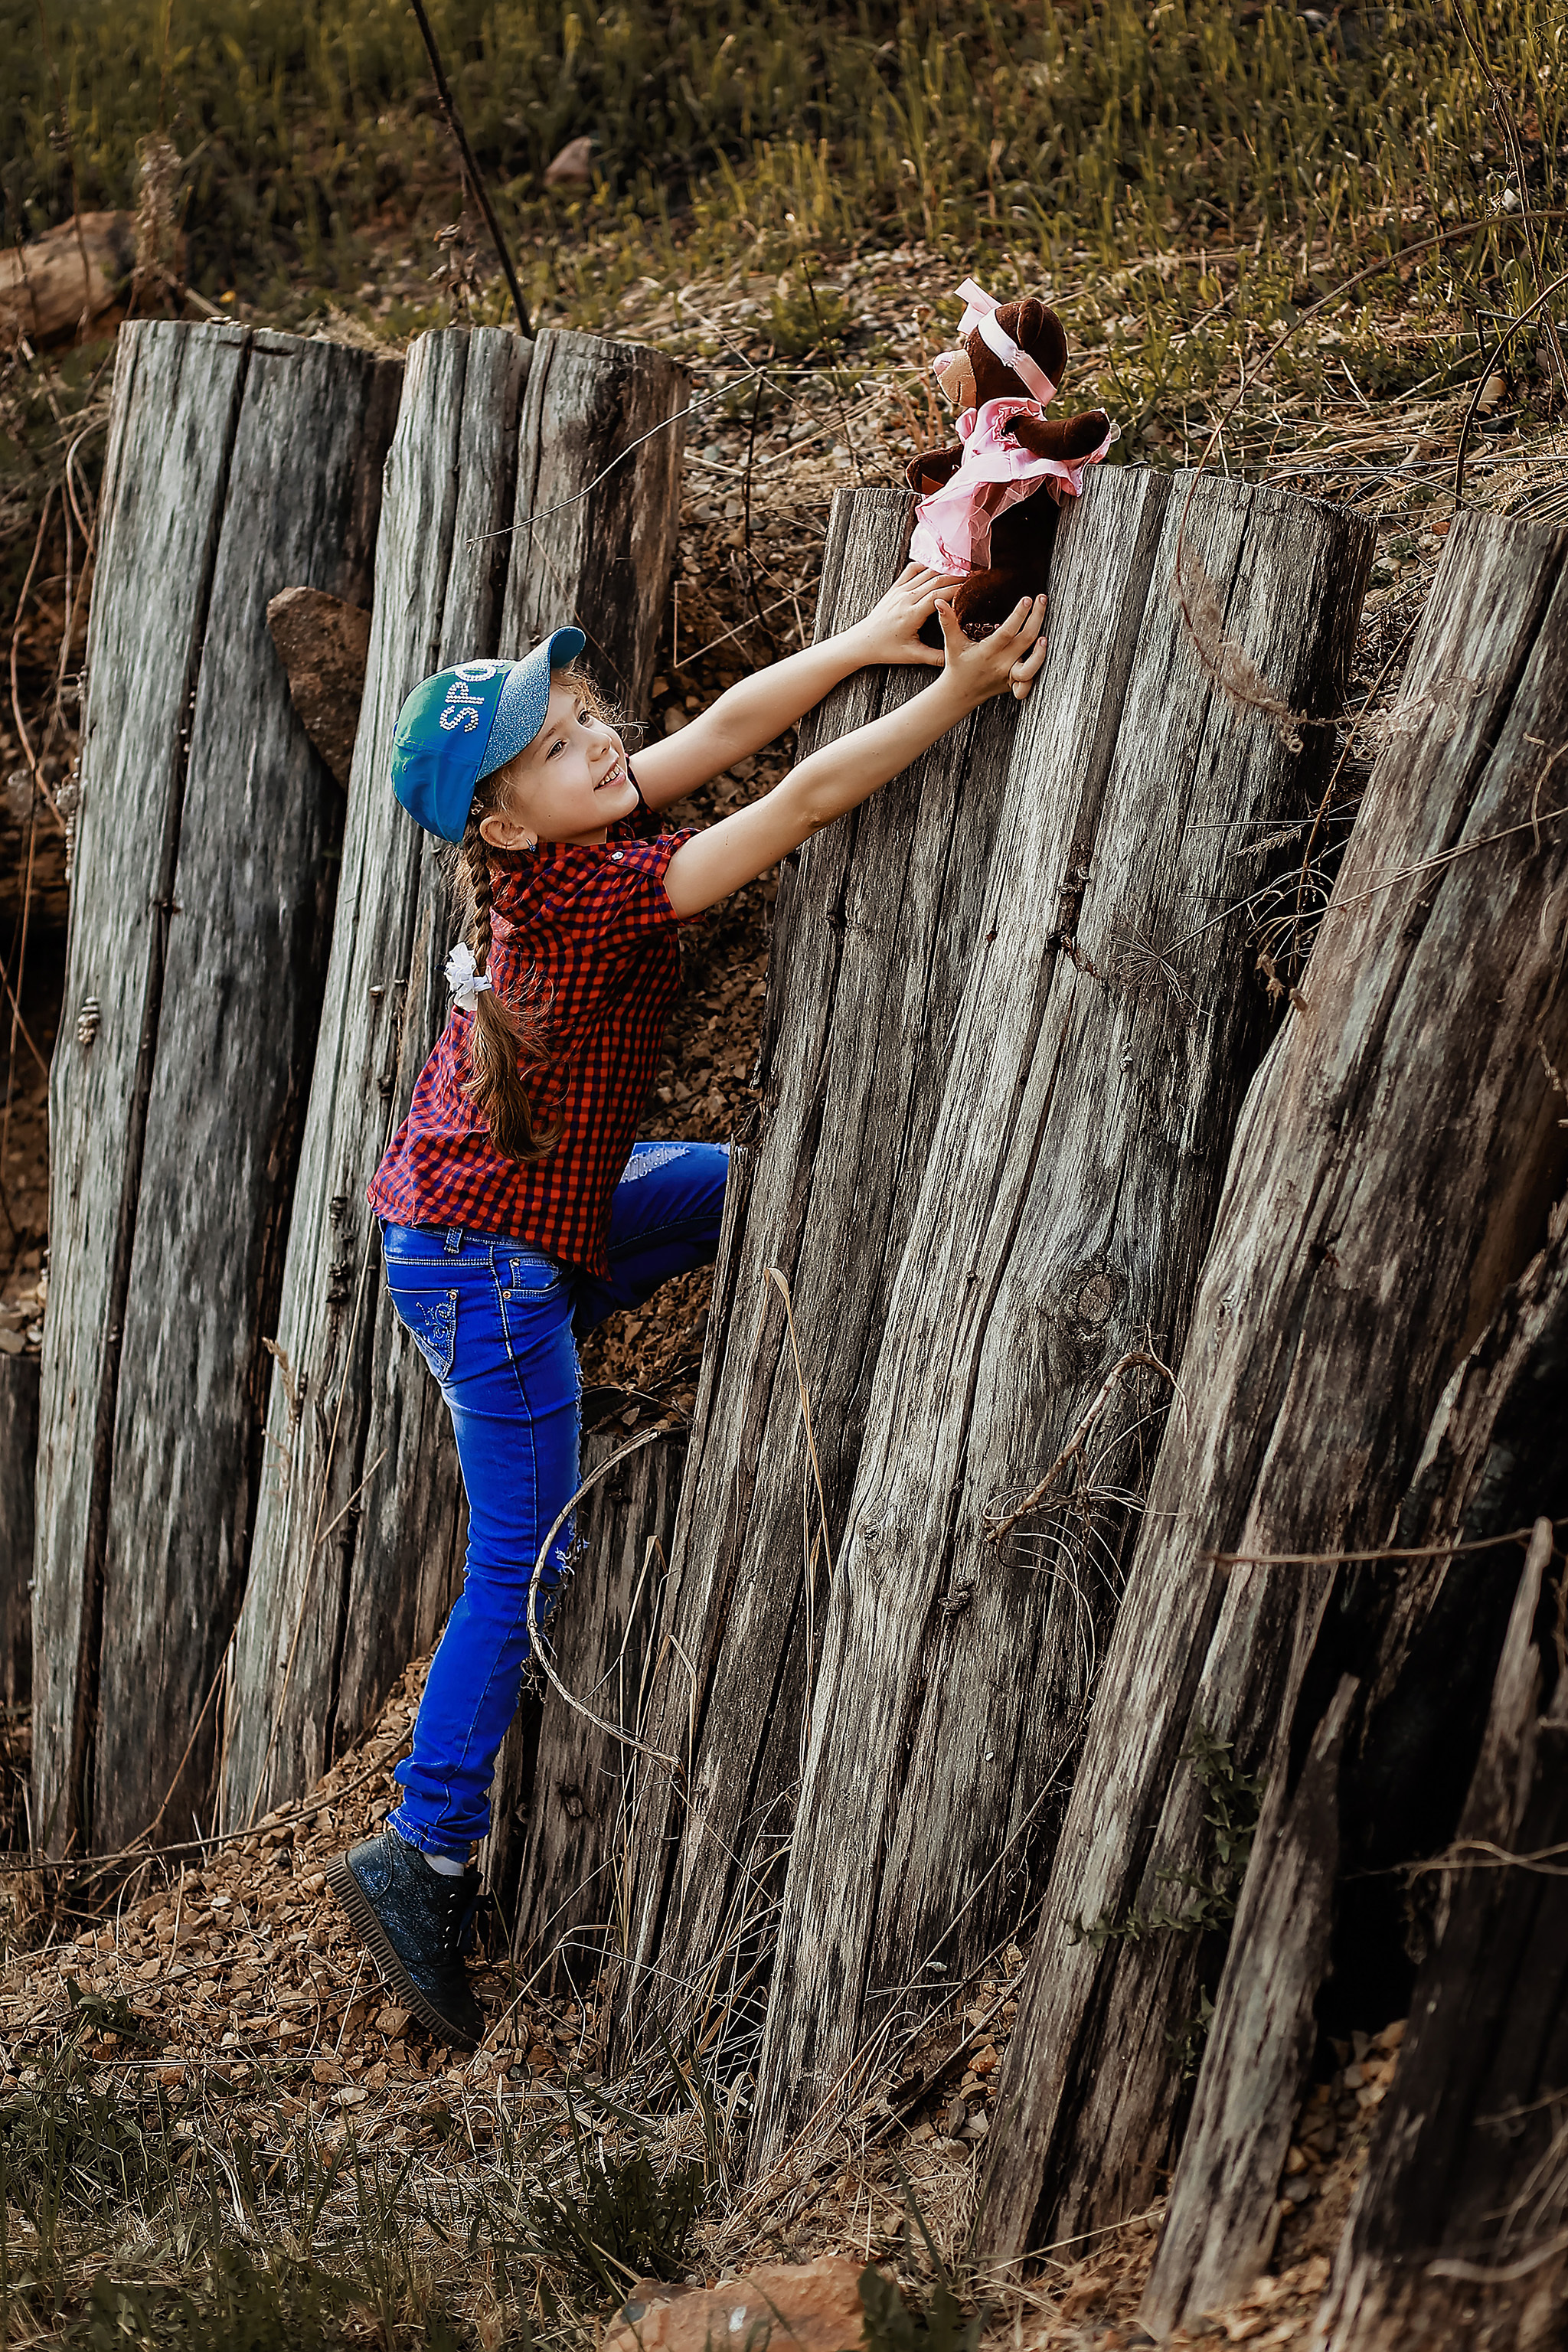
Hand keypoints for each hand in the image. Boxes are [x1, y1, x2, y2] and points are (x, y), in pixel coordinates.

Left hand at [843, 561, 965, 669]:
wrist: (864, 641)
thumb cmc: (886, 649)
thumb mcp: (912, 655)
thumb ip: (935, 657)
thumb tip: (954, 660)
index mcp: (912, 614)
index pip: (939, 595)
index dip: (957, 589)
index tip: (972, 587)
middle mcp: (906, 598)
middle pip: (936, 579)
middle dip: (956, 576)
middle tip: (973, 575)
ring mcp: (899, 591)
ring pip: (925, 572)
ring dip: (944, 569)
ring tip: (961, 569)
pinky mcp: (895, 588)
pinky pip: (911, 570)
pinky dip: (925, 565)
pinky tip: (937, 566)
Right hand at [935, 592, 1048, 703]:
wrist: (960, 693)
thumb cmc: (957, 665)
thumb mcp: (952, 643)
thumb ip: (947, 621)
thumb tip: (939, 601)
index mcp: (987, 652)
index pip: (1008, 632)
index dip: (1019, 615)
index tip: (1027, 599)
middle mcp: (1001, 664)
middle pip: (1026, 640)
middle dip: (1037, 617)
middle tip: (1041, 599)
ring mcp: (1009, 675)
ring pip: (1032, 666)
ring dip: (1041, 651)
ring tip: (1045, 635)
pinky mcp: (1013, 682)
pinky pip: (1029, 680)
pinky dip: (1037, 669)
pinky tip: (1041, 653)